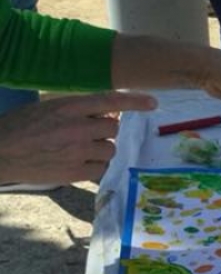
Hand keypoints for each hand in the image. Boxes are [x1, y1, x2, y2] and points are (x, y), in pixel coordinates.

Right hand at [0, 92, 156, 183]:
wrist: (0, 151)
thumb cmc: (22, 127)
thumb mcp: (49, 108)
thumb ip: (79, 110)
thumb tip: (110, 116)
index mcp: (68, 107)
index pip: (109, 101)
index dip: (133, 102)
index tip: (153, 103)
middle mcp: (77, 127)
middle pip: (113, 129)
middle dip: (105, 132)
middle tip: (87, 135)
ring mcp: (78, 151)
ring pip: (110, 150)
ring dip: (100, 150)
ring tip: (78, 150)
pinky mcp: (75, 172)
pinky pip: (101, 170)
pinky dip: (94, 167)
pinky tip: (77, 164)